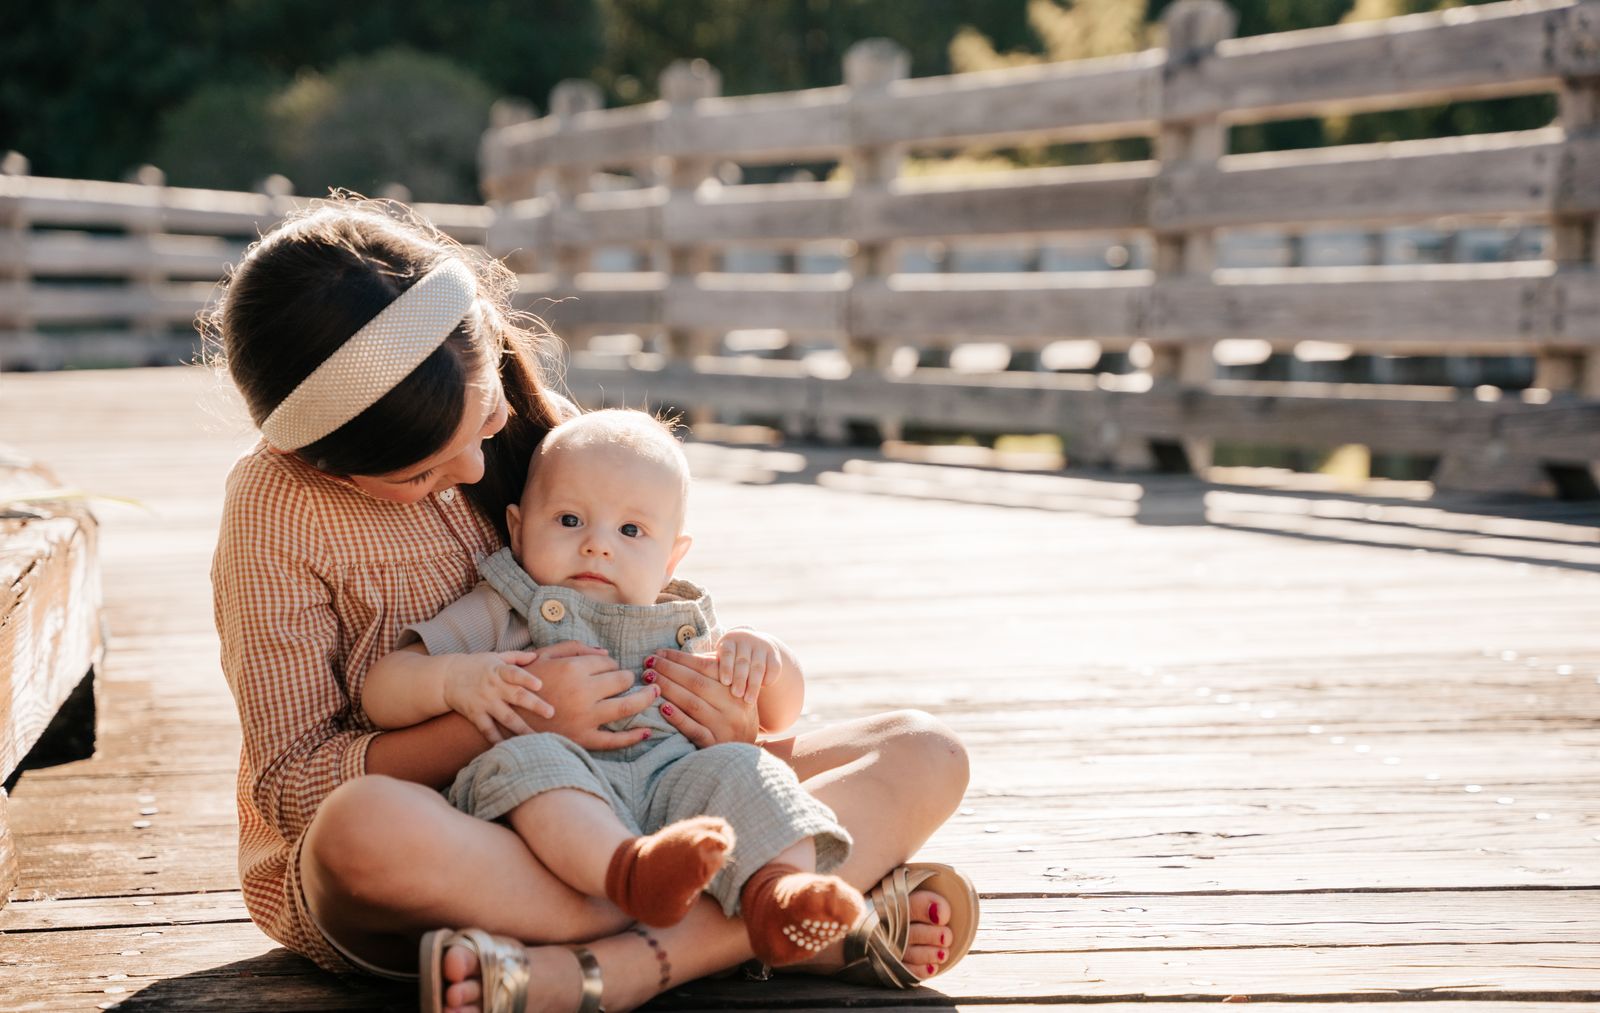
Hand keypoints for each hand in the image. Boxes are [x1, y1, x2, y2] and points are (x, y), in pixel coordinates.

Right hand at [442, 651, 551, 744]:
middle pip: (516, 697)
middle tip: (551, 713)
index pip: (514, 674)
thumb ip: (516, 657)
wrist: (446, 677)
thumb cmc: (475, 665)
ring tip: (536, 738)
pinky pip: (487, 729)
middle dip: (534, 705)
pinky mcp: (475, 715)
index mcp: (499, 671)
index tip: (539, 685)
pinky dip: (496, 739)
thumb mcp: (495, 657)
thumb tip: (536, 655)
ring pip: (506, 717)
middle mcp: (493, 687)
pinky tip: (508, 749)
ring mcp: (484, 702)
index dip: (527, 679)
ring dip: (521, 728)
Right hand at [516, 641, 659, 750]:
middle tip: (629, 679)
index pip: (608, 662)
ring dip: (645, 698)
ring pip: (626, 706)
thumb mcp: (544, 656)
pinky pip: (614, 741)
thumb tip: (606, 654)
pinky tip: (646, 731)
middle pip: (621, 680)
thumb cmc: (526, 683)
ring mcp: (585, 718)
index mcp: (572, 669)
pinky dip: (633, 737)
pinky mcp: (583, 739)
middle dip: (627, 678)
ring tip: (654, 694)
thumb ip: (575, 648)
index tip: (607, 668)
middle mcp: (583, 692)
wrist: (507, 718)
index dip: (610, 664)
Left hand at [646, 648, 758, 747]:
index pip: (706, 666)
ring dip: (668, 688)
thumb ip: (713, 672)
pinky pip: (694, 729)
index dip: (680, 658)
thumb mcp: (732, 691)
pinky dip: (678, 718)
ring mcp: (724, 726)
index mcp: (736, 686)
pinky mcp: (714, 744)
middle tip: (649, 662)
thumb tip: (678, 656)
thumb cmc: (732, 713)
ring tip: (649, 678)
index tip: (660, 652)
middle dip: (670, 670)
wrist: (745, 749)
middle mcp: (733, 705)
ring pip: (693, 704)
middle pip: (697, 683)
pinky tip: (662, 707)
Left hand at [714, 629, 782, 701]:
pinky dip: (768, 678)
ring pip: (758, 666)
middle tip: (737, 695)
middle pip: (743, 661)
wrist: (755, 649)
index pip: (728, 653)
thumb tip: (695, 681)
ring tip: (748, 700)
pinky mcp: (774, 653)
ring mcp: (761, 646)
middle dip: (740, 679)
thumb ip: (709, 667)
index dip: (726, 667)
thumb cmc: (729, 661)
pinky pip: (773, 667)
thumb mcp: (719, 659)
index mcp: (729, 640)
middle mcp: (746, 640)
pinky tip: (763, 688)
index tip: (725, 682)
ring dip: (754, 684)